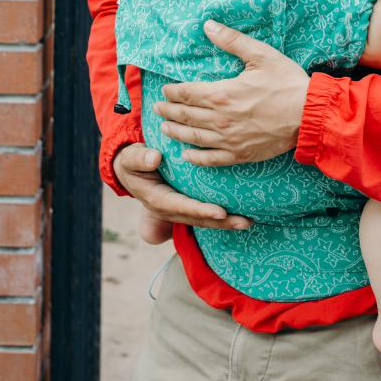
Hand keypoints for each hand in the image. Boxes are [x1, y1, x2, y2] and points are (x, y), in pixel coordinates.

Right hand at [113, 143, 251, 229]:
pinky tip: (241, 214)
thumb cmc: (133, 161)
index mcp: (158, 199)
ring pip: (204, 219)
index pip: (182, 207)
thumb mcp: (131, 158)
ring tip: (248, 222)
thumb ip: (140, 158)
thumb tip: (154, 158)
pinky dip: (222, 216)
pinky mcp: (186, 204)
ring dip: (226, 222)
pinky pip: (205, 212)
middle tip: (244, 222)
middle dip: (222, 222)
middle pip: (198, 218)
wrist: (132, 168)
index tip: (220, 212)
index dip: (201, 210)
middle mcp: (170, 209)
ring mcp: (179, 209)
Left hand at [154, 22, 309, 166]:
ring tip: (164, 128)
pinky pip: (212, 159)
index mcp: (222, 94)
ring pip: (194, 137)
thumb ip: (232, 41)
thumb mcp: (261, 55)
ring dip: (176, 132)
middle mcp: (220, 119)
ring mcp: (229, 140)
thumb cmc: (286, 82)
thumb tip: (208, 25)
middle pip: (186, 116)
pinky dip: (196, 158)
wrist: (309, 115)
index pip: (187, 93)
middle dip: (168, 112)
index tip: (165, 90)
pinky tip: (187, 155)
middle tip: (157, 109)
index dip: (173, 92)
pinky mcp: (240, 154)